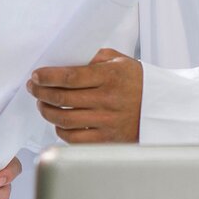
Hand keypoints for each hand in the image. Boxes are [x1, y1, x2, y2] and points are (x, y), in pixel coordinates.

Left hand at [27, 48, 141, 143]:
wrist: (164, 107)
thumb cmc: (138, 81)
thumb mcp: (120, 61)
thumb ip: (93, 58)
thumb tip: (64, 60)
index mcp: (111, 76)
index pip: (70, 77)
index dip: (48, 76)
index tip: (36, 75)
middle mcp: (108, 100)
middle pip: (62, 98)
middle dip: (41, 92)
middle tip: (33, 87)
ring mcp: (108, 122)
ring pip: (64, 119)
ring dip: (46, 111)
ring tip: (42, 104)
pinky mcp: (108, 140)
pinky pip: (74, 138)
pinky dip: (60, 130)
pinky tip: (58, 121)